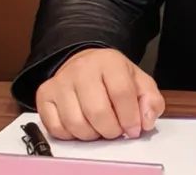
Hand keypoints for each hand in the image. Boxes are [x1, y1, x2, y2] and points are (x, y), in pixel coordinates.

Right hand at [36, 48, 164, 140]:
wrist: (85, 64)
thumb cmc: (114, 77)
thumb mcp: (139, 82)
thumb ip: (151, 101)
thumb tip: (147, 121)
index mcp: (109, 61)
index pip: (122, 93)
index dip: (130, 117)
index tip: (134, 129)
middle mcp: (82, 68)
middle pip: (97, 111)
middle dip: (111, 130)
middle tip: (116, 131)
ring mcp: (60, 81)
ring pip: (76, 123)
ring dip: (92, 134)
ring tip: (100, 127)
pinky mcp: (44, 95)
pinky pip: (56, 128)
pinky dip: (71, 135)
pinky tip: (81, 125)